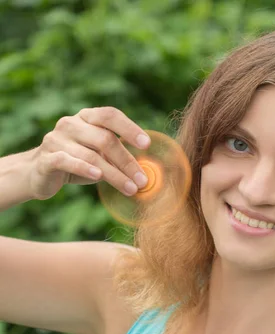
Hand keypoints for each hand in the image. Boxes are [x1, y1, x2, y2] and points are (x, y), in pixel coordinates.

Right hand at [29, 106, 150, 199]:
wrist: (38, 173)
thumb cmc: (76, 163)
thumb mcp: (98, 156)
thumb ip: (117, 155)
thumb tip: (147, 169)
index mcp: (85, 118)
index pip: (109, 115)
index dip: (129, 128)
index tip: (146, 144)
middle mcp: (70, 124)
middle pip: (105, 139)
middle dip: (127, 161)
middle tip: (143, 180)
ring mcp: (56, 140)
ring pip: (91, 155)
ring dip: (114, 174)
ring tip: (131, 188)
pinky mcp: (46, 158)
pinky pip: (68, 161)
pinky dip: (84, 169)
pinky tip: (98, 177)